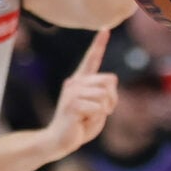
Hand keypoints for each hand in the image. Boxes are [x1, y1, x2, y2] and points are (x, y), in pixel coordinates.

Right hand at [40, 27, 119, 157]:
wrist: (59, 141)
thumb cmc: (79, 127)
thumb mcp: (97, 110)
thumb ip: (105, 96)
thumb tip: (110, 82)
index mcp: (81, 81)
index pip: (91, 59)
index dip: (99, 44)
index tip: (105, 28)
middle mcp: (75, 82)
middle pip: (110, 80)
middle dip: (112, 100)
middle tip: (100, 113)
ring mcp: (72, 92)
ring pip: (105, 96)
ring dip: (103, 112)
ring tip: (88, 119)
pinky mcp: (72, 104)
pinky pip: (98, 108)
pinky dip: (95, 119)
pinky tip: (82, 123)